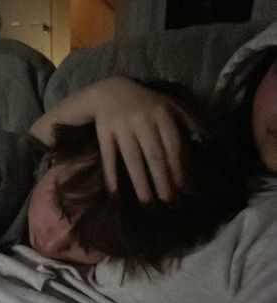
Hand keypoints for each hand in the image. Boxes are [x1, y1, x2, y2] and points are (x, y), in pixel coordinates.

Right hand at [91, 77, 201, 203]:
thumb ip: (190, 121)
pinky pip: (109, 159)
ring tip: (149, 205)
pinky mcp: (104, 134)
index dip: (180, 169)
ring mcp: (122, 128)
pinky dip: (111, 177)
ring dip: (141, 184)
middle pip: (155, 157)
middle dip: (164, 182)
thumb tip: (206, 143)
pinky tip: (115, 195)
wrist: (109, 90)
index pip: (174, 147)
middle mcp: (143, 121)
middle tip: (171, 204)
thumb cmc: (145, 103)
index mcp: (162, 115)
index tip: (186, 191)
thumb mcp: (170, 105)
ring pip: (133, 160)